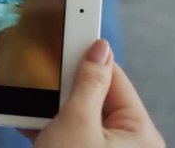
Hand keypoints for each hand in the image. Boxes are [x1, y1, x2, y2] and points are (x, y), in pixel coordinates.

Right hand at [24, 39, 164, 146]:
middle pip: (97, 99)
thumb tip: (99, 49)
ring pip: (81, 119)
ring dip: (56, 112)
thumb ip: (88, 83)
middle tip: (47, 87)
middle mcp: (129, 144)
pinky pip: (73, 136)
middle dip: (68, 91)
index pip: (115, 79)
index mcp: (140, 134)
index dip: (89, 59)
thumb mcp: (76, 122)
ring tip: (37, 110)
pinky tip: (34, 125)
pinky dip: (53, 130)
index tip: (70, 36)